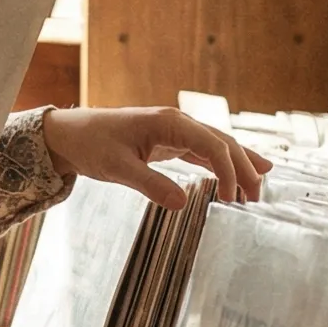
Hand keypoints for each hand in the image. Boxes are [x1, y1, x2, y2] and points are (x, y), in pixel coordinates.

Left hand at [40, 106, 269, 207]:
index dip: (228, 171)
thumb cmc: (91, 145)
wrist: (70, 134)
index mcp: (168, 123)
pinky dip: (221, 164)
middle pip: (222, 143)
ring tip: (257, 188)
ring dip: (237, 165)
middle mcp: (177, 123)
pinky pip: (203, 151)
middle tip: (258, 197)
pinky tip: (235, 175)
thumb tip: (182, 204)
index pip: (212, 145)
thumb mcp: (117, 168)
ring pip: (217, 146)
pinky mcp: (168, 141)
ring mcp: (175, 131)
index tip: (231, 198)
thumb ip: (150, 184)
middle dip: (244, 167)